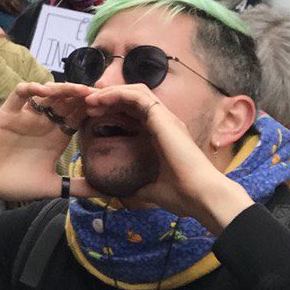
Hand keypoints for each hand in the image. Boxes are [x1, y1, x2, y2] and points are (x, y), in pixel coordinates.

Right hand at [0, 82, 94, 221]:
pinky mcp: (8, 113)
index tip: (110, 108)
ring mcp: (26, 116)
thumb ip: (78, 186)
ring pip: (46, 93)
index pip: (79, 115)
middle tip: (98, 93)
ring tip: (76, 89)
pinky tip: (42, 91)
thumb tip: (108, 193)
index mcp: (57, 137)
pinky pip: (18, 94)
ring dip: (61, 88)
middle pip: (66, 101)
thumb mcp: (52, 186)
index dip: (93, 109)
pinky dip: (30, 88)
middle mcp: (44, 123)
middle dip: (82, 95)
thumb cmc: (15, 184)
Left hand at [81, 86, 252, 230]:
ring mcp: (166, 117)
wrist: (202, 197)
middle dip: (108, 98)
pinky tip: (99, 101)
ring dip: (110, 93)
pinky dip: (116, 94)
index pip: (134, 113)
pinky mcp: (163, 117)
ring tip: (90, 101)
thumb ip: (135, 185)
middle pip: (132, 98)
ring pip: (134, 92)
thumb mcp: (149, 189)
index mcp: (162, 135)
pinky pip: (136, 96)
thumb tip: (119, 193)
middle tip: (87, 105)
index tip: (92, 116)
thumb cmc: (182, 195)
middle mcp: (165, 122)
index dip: (113, 110)